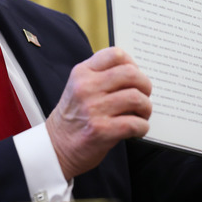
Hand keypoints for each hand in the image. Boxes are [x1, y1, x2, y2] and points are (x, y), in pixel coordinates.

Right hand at [46, 47, 151, 180]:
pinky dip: (142, 127)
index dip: (133, 63)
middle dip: (145, 86)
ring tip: (141, 115)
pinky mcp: (101, 130)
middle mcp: (87, 87)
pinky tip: (137, 129)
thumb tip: (135, 75)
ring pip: (136, 98)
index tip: (135, 76)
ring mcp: (93, 109)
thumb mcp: (78, 87)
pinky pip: (134, 123)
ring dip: (146, 108)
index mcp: (82, 73)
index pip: (116, 54)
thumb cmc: (73, 118)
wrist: (56, 147)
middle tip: (144, 96)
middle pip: (131, 74)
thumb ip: (101, 77)